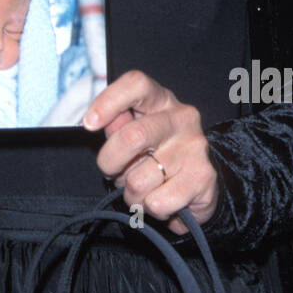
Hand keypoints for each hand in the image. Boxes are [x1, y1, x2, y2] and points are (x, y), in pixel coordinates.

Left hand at [83, 70, 218, 234]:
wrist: (199, 184)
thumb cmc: (157, 153)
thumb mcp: (134, 132)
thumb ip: (117, 125)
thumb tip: (100, 121)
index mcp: (161, 99)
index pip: (136, 84)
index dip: (108, 101)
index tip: (88, 124)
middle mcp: (182, 118)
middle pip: (132, 137)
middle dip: (110, 163)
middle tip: (112, 172)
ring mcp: (195, 147)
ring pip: (139, 180)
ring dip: (131, 194)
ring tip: (144, 188)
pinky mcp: (203, 177)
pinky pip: (156, 203)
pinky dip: (150, 209)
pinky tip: (161, 199)